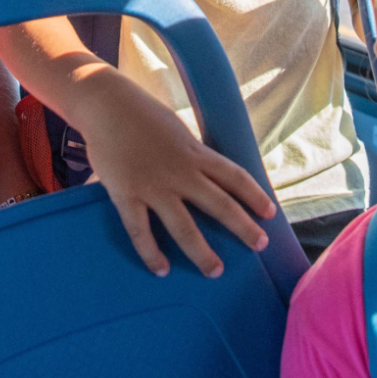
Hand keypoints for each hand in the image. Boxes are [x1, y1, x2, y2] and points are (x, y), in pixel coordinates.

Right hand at [69, 68, 275, 278]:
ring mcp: (153, 186)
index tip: (270, 213)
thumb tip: (207, 172)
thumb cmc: (142, 115)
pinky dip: (151, 254)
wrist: (106, 105)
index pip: (235, 176)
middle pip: (219, 204)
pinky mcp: (126, 195)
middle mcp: (180, 171)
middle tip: (260, 245)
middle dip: (243, 227)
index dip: (255, 195)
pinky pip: (140, 231)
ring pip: (183, 227)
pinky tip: (161, 270)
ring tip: (216, 272)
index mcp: (195, 152)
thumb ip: (192, 154)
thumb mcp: (177, 130)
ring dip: (202, 252)